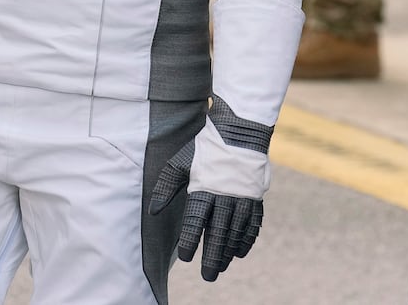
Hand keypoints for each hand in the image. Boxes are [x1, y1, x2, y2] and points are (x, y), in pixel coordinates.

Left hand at [148, 138, 263, 279]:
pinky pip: (252, 225)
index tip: (185, 256)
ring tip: (220, 267)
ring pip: (235, 232)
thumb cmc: (205, 149)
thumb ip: (166, 186)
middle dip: (212, 256)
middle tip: (207, 276)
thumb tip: (152, 210)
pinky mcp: (255, 198)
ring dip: (228, 252)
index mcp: (204, 188)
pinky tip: (239, 253)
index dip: (190, 240)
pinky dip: (246, 240)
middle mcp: (225, 196)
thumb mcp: (180, 162)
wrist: (239, 132)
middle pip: (218, 233)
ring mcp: (243, 199)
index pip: (195, 221)